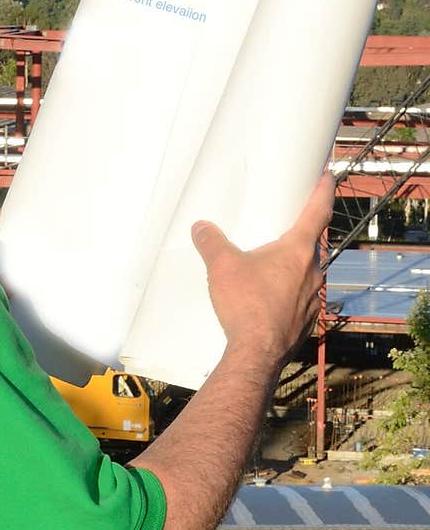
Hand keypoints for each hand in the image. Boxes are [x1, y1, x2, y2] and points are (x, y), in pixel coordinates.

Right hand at [191, 172, 333, 367]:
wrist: (257, 353)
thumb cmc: (246, 305)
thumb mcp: (222, 266)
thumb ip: (211, 242)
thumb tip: (201, 227)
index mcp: (297, 250)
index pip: (318, 211)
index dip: (323, 191)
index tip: (328, 176)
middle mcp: (312, 271)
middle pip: (312, 243)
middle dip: (300, 233)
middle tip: (286, 225)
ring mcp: (313, 298)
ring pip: (307, 272)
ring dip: (292, 266)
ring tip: (270, 266)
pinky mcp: (306, 320)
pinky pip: (300, 298)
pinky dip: (288, 293)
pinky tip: (269, 299)